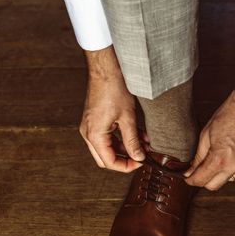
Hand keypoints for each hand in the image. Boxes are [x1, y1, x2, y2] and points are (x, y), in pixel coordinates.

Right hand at [79, 45, 146, 172]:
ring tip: (145, 145)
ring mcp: (91, 126)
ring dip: (126, 148)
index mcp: (94, 135)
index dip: (126, 166)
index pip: (109, 162)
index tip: (141, 163)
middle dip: (125, 159)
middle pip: (106, 158)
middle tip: (142, 157)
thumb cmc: (114, 89)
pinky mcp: (96, 120)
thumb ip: (133, 140)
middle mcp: (89, 133)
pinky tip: (140, 136)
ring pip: (109, 147)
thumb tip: (139, 157)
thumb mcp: (128, 118)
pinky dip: (123, 138)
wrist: (106, 69)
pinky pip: (109, 136)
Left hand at [183, 90, 234, 189]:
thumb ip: (198, 157)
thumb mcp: (206, 134)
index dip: (191, 180)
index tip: (189, 177)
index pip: (201, 180)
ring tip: (224, 155)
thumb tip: (191, 171)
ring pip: (230, 178)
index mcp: (220, 159)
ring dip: (224, 172)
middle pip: (215, 186)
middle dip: (206, 179)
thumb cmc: (228, 115)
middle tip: (202, 169)